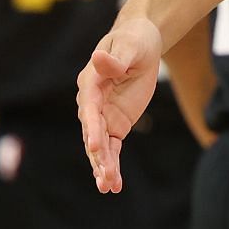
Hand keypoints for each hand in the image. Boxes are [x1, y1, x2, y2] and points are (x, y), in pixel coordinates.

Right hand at [76, 15, 164, 193]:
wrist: (139, 44)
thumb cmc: (133, 41)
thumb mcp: (128, 46)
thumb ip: (115, 59)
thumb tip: (99, 58)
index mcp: (91, 82)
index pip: (89, 108)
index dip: (90, 127)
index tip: (93, 145)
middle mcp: (91, 102)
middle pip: (92, 132)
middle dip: (98, 155)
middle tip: (104, 177)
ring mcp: (102, 115)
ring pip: (99, 145)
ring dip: (103, 166)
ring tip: (108, 187)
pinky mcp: (114, 123)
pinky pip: (111, 147)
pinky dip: (112, 164)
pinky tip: (113, 184)